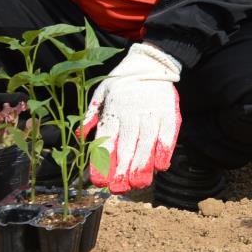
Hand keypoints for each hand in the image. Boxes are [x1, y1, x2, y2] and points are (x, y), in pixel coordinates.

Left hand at [79, 42, 182, 193]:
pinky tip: (162, 165)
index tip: (99, 182)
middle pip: (127, 145)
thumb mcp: (101, 93)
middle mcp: (132, 113)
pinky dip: (165, 148)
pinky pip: (168, 132)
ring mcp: (152, 112)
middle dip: (123, 169)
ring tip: (139, 183)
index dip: (102, 162)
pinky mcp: (170, 111)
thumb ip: (92, 116)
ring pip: (147, 141)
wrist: (151, 61)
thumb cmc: (123, 81)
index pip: (106, 140)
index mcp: (113, 110)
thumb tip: (81, 138)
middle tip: (120, 189)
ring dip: (143, 164)